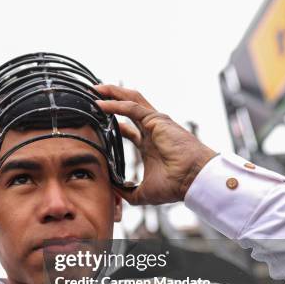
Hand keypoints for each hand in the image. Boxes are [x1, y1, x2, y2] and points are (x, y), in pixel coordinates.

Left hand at [95, 85, 216, 204]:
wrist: (193, 180)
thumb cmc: (176, 185)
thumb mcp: (144, 193)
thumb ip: (127, 192)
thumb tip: (112, 192)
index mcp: (149, 144)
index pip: (127, 128)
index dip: (111, 122)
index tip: (95, 120)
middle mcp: (151, 130)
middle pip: (127, 106)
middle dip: (109, 98)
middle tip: (91, 96)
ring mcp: (154, 122)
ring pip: (130, 99)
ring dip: (111, 93)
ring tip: (93, 90)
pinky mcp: (156, 120)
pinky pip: (131, 107)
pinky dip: (115, 104)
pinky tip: (100, 104)